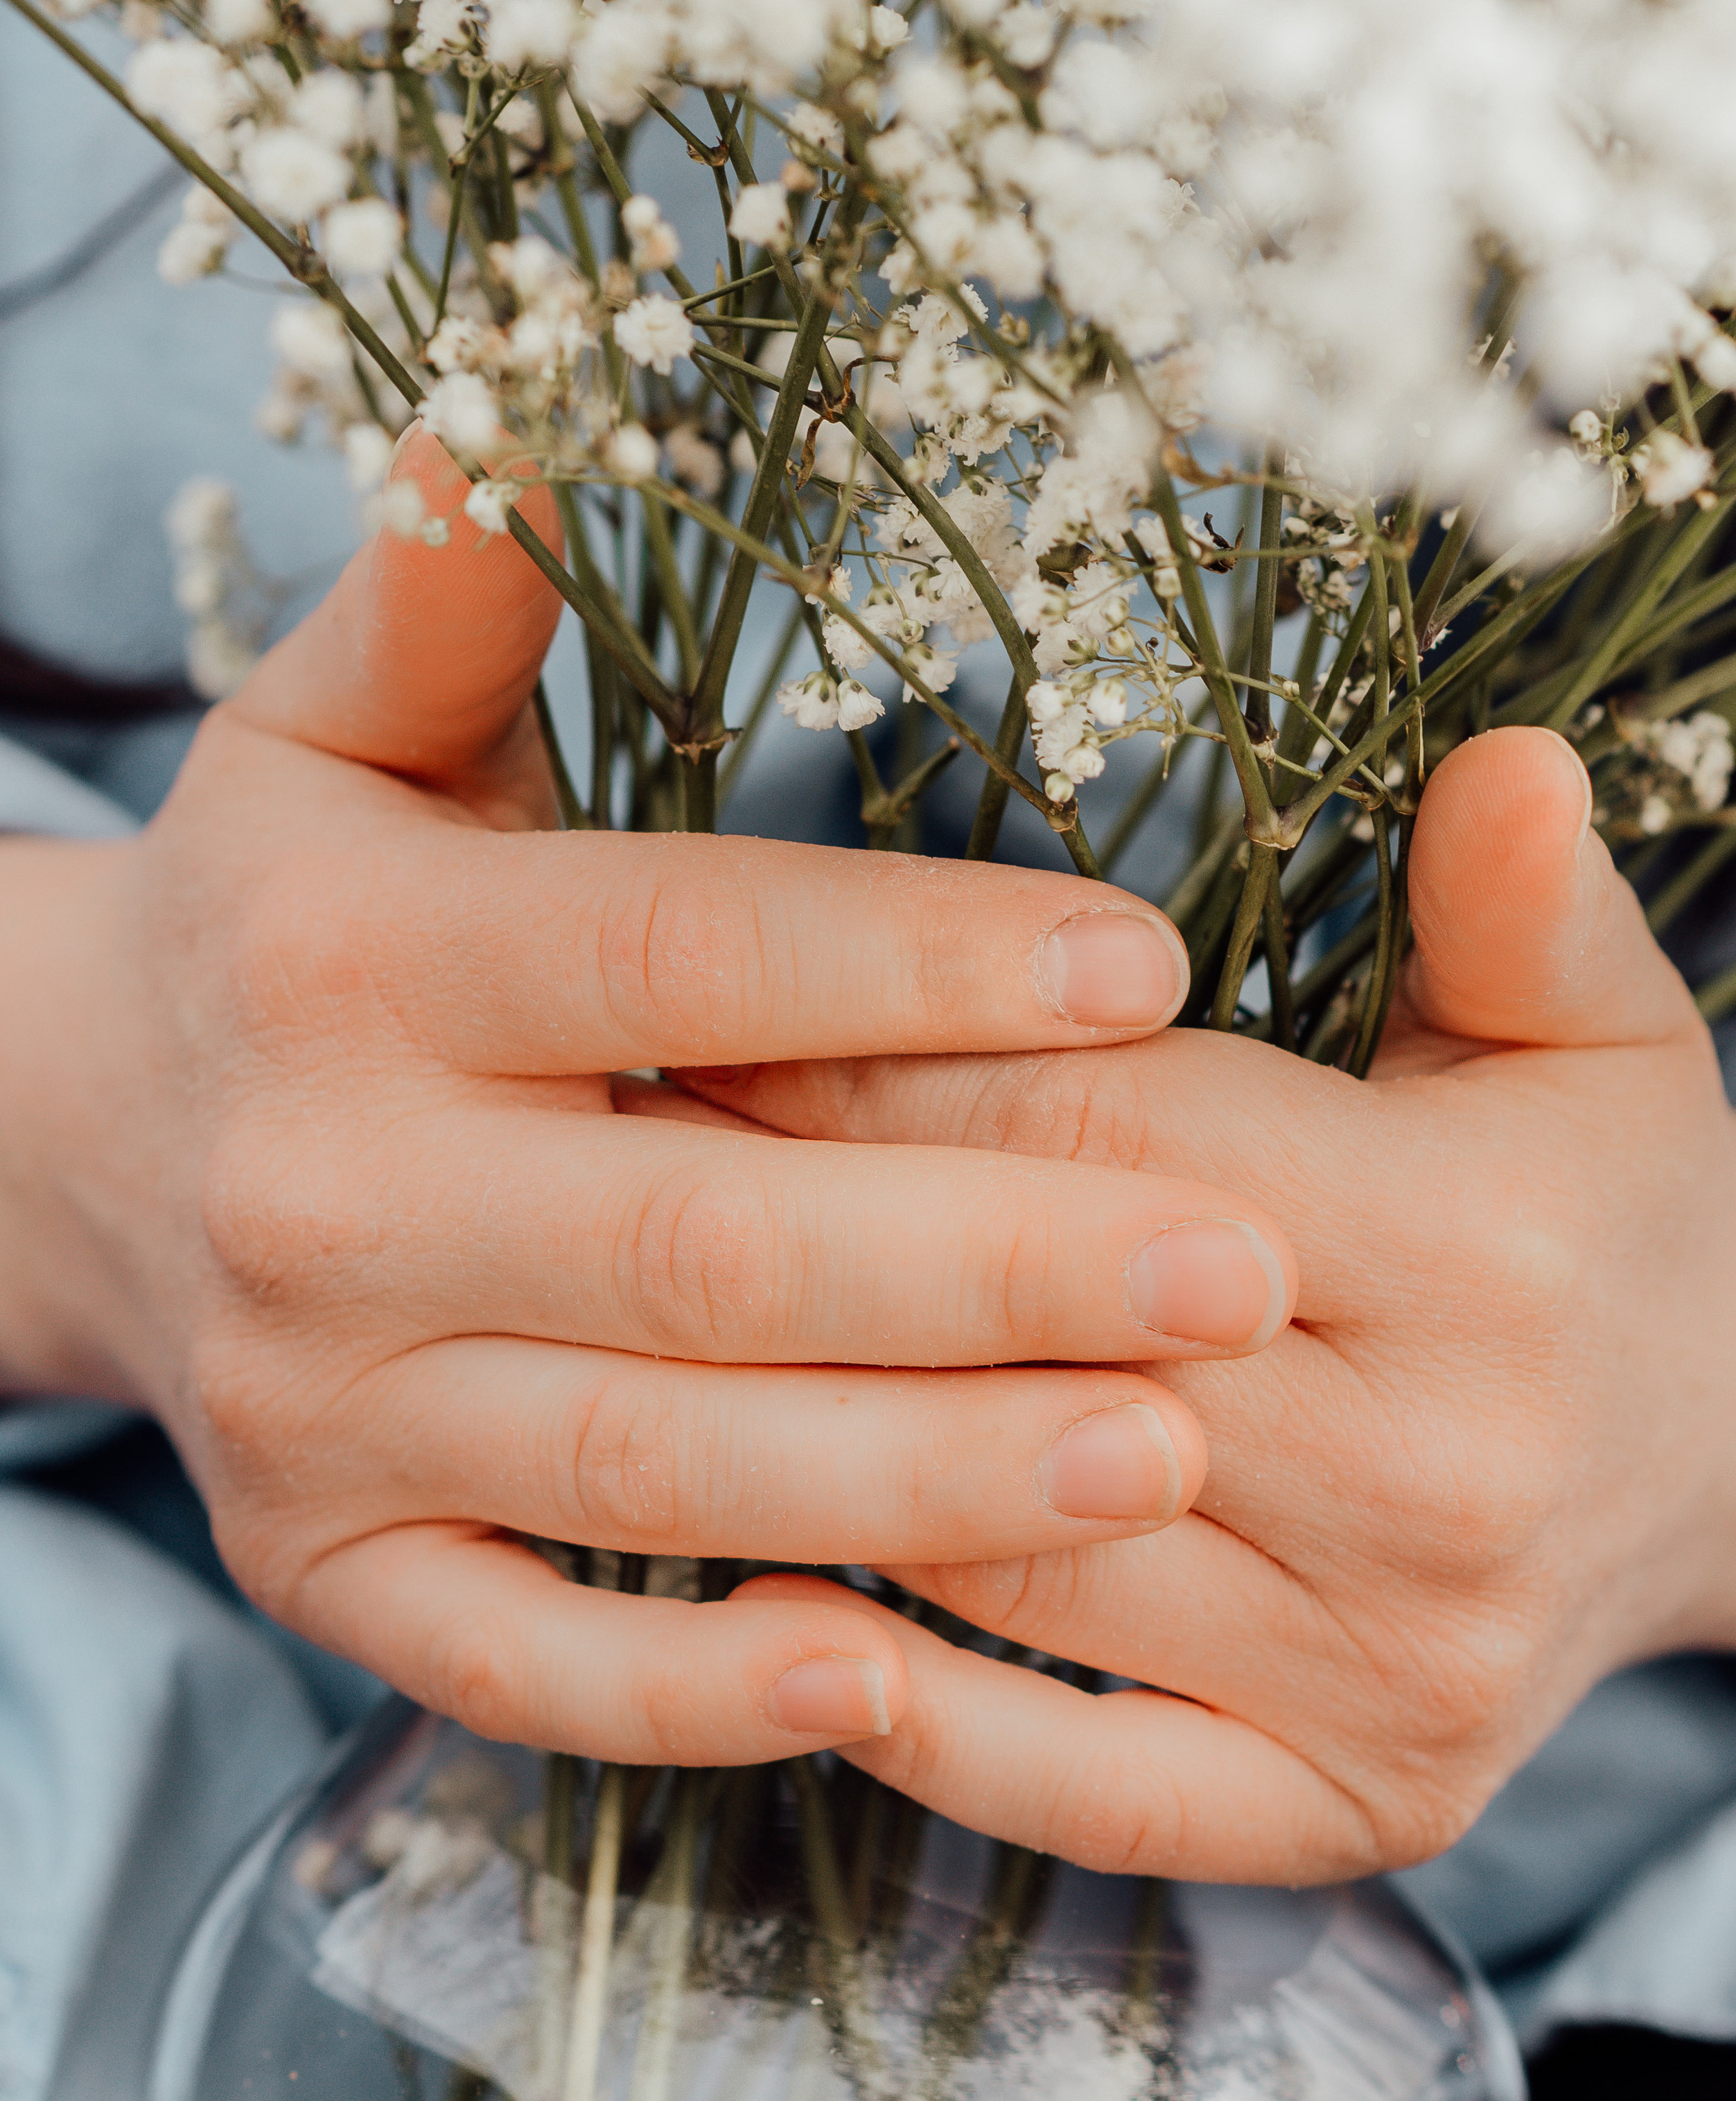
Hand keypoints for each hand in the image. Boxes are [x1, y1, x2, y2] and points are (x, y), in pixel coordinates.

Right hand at [0, 430, 1297, 1765]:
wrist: (66, 1140)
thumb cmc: (284, 913)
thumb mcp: (329, 733)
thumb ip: (439, 598)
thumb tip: (516, 411)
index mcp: (353, 959)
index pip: (673, 956)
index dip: (914, 967)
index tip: (1155, 966)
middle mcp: (323, 1192)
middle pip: (697, 1240)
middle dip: (987, 1261)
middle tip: (1251, 1270)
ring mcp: (313, 1410)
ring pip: (642, 1465)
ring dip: (912, 1475)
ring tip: (1167, 1452)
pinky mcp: (317, 1567)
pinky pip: (515, 1658)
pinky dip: (695, 1689)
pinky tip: (901, 1676)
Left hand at [695, 729, 1735, 1874]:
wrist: (1728, 1444)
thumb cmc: (1594, 1194)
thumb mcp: (1593, 1023)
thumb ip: (1522, 900)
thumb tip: (1509, 760)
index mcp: (1477, 1258)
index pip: (1104, 1146)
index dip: (885, 1066)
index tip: (705, 1010)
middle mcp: (1441, 1485)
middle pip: (1034, 1347)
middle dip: (803, 1245)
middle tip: (611, 1166)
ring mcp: (1395, 1677)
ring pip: (1022, 1570)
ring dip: (809, 1464)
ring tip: (624, 1356)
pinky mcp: (1358, 1809)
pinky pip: (1097, 1795)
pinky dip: (929, 1731)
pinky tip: (768, 1632)